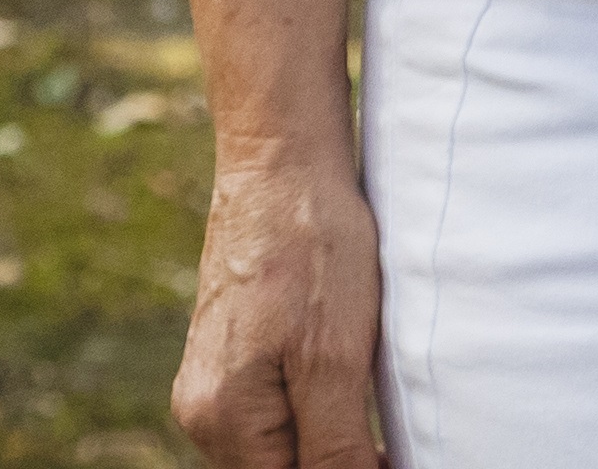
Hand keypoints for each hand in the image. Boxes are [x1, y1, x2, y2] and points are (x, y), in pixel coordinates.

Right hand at [172, 141, 386, 466]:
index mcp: (223, 418)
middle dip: (336, 456)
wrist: (282, 160)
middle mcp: (204, 408)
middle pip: (280, 468)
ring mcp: (213, 379)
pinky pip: (276, 403)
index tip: (393, 453)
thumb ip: (334, 447)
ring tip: (373, 394)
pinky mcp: (233, 351)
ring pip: (280, 440)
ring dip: (329, 433)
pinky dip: (316, 401)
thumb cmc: (312, 249)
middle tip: (391, 430)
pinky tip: (349, 372)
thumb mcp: (336, 359)